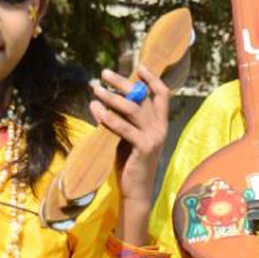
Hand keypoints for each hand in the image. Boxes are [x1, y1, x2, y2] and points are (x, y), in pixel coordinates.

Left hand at [89, 65, 169, 246]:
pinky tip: (97, 111)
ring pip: (133, 109)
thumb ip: (121, 120)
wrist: (136, 191)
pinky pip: (125, 128)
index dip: (153, 79)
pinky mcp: (144, 148)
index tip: (139, 66)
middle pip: (143, 97)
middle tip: (104, 73)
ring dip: (112, 97)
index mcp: (160, 123)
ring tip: (96, 89)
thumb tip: (101, 100)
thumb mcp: (126, 137)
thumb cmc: (130, 163)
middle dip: (123, 82)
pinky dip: (110, 118)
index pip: (162, 95)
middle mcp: (160, 128)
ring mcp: (154, 138)